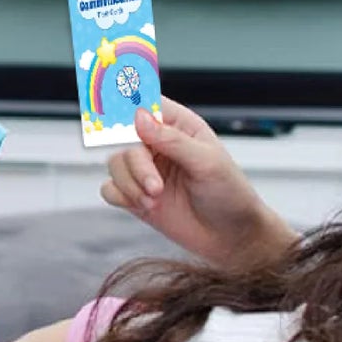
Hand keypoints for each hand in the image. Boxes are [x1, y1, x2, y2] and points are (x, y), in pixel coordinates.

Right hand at [101, 100, 298, 268]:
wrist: (231, 237)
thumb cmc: (229, 194)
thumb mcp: (207, 162)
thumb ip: (172, 140)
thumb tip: (139, 117)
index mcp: (178, 126)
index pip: (145, 103)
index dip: (127, 107)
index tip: (121, 121)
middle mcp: (158, 144)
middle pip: (124, 139)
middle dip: (136, 165)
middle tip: (155, 187)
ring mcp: (146, 170)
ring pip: (114, 164)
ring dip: (129, 184)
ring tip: (154, 200)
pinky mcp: (136, 195)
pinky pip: (110, 188)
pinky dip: (122, 196)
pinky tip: (144, 206)